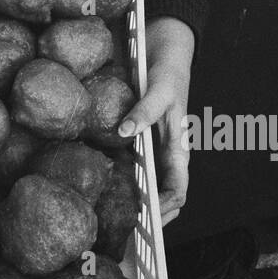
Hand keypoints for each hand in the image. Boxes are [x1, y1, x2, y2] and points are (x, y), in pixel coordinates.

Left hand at [116, 16, 193, 227]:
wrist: (163, 47)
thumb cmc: (169, 70)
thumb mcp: (161, 89)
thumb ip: (145, 111)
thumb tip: (125, 133)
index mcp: (178, 148)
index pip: (178, 191)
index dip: (166, 210)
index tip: (147, 222)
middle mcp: (164, 153)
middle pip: (160, 195)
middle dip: (148, 215)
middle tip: (124, 231)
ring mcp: (150, 147)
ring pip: (144, 183)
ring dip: (132, 200)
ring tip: (109, 217)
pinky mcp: (135, 137)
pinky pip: (127, 163)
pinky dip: (117, 176)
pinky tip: (99, 183)